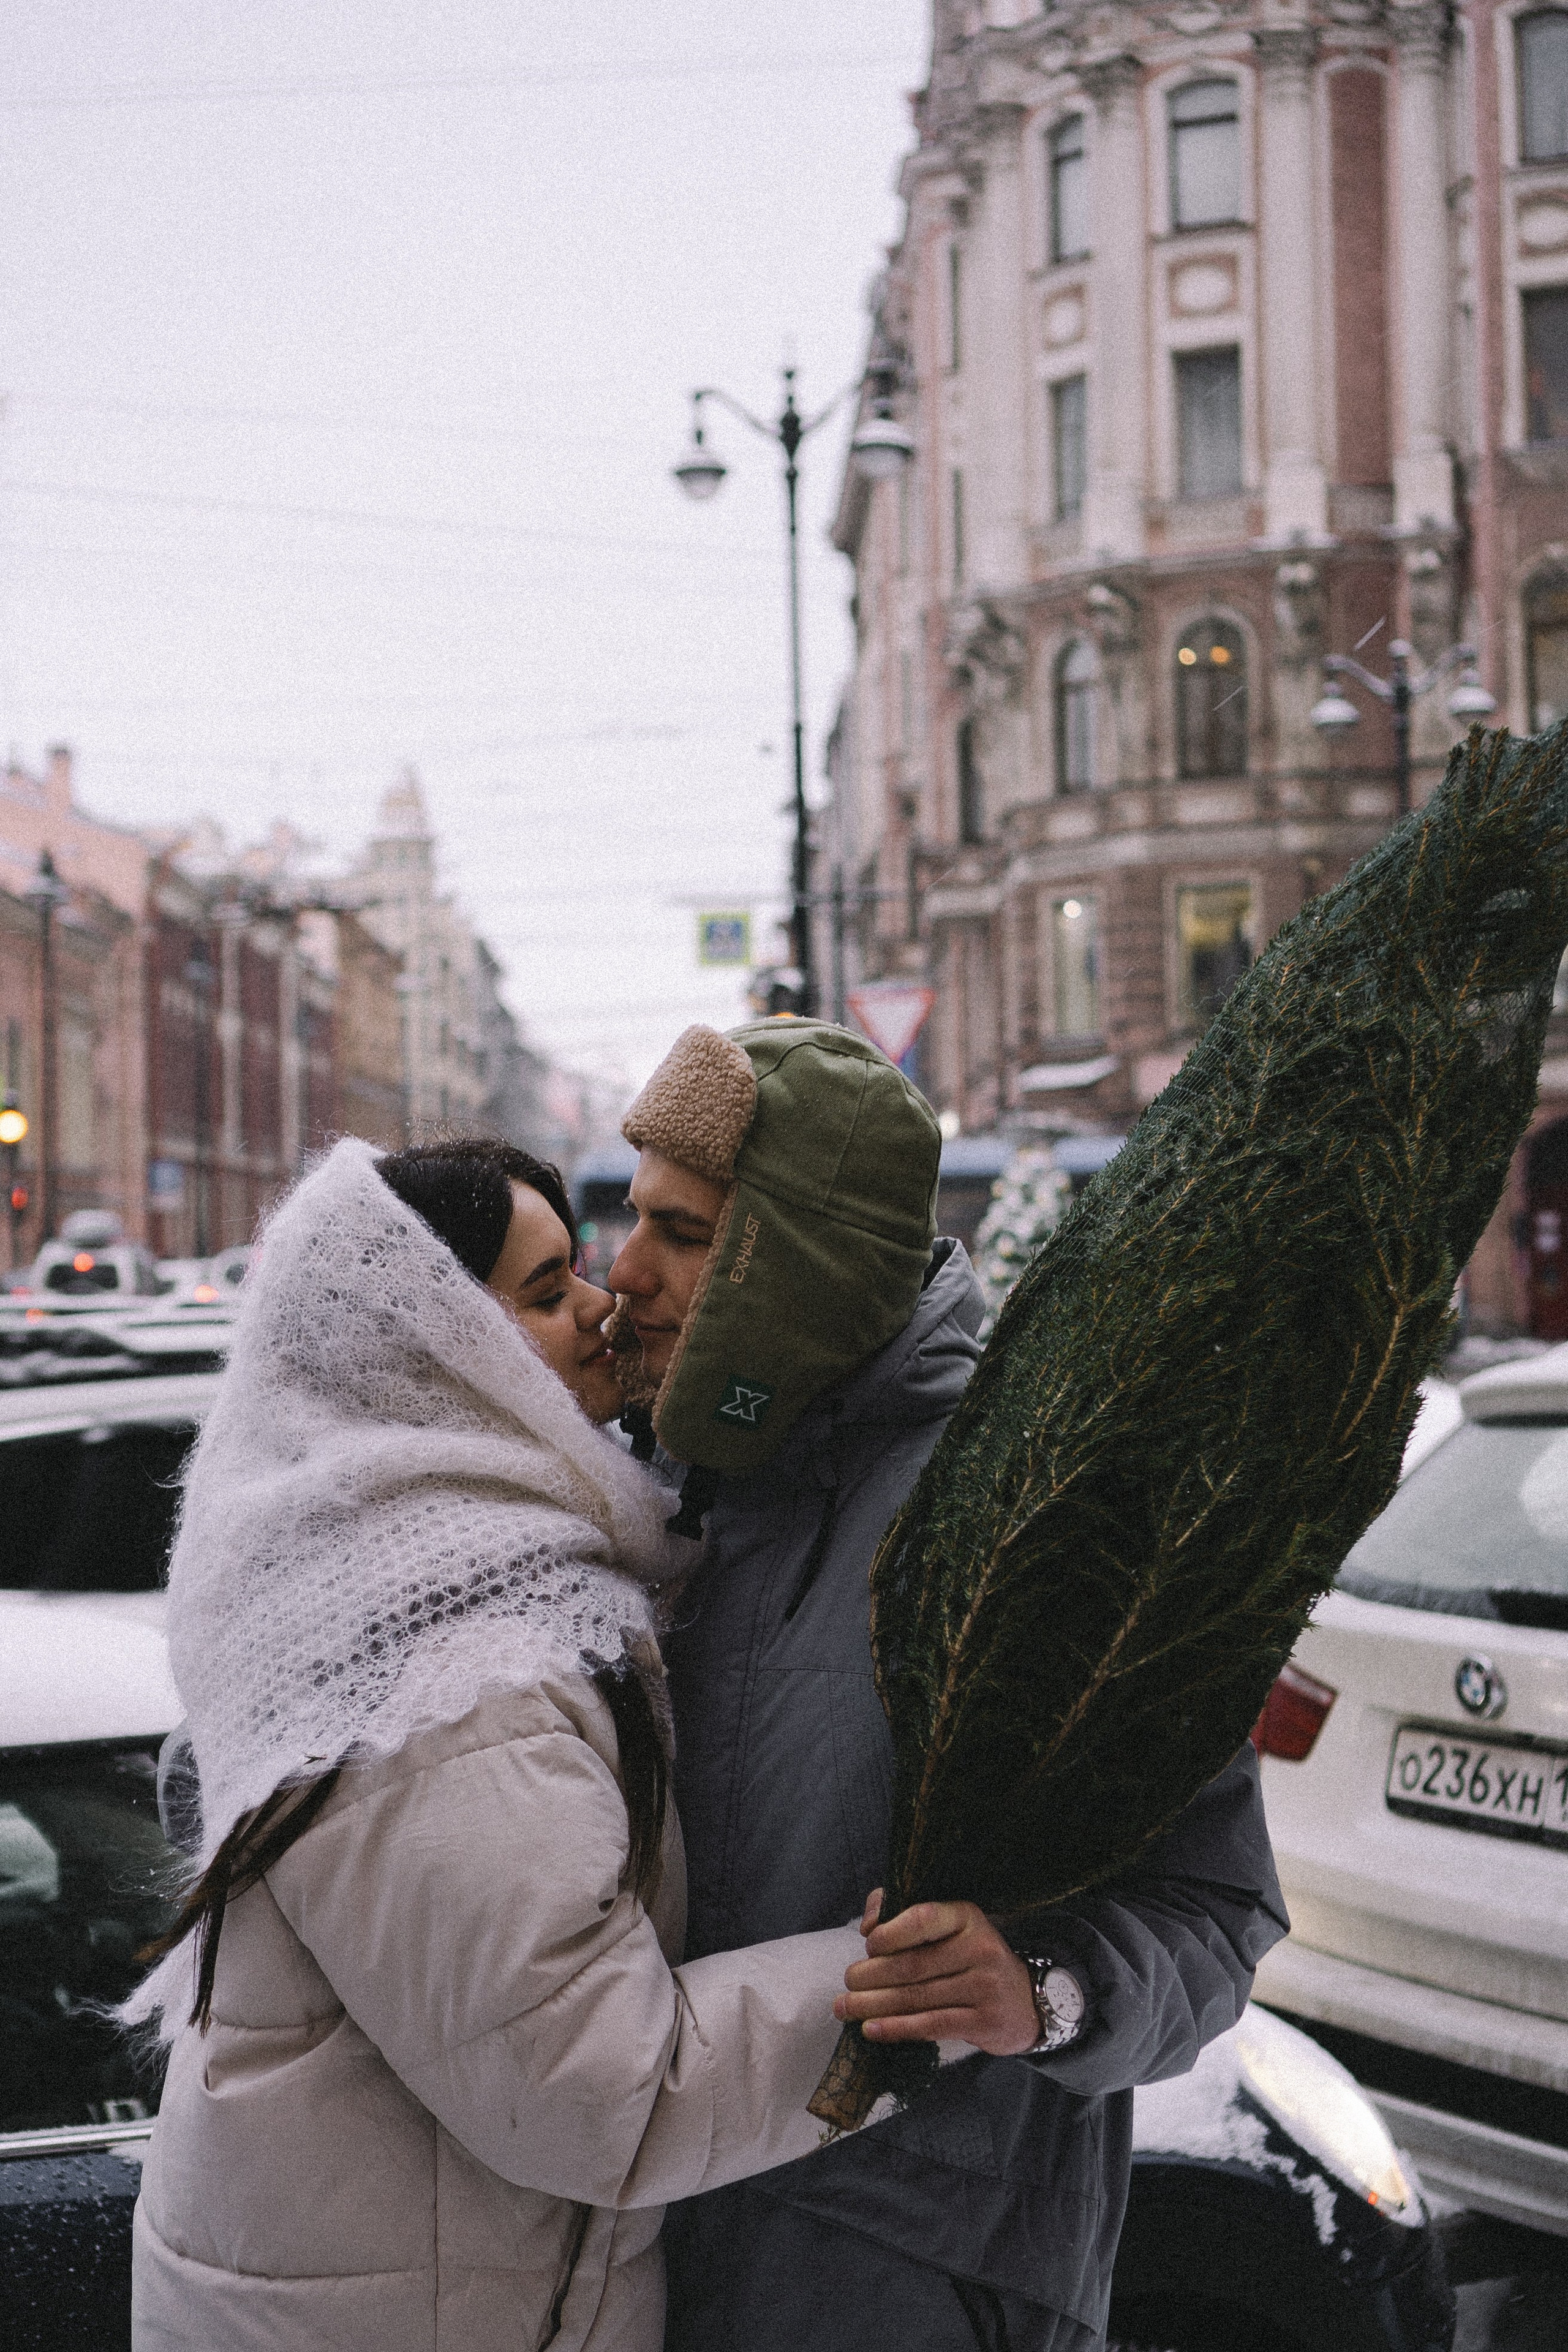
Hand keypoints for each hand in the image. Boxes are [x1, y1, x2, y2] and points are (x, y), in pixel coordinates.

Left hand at [833, 1890, 1039, 2055]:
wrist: (1024, 2001)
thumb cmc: (971, 1958)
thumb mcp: (950, 1927)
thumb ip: (904, 1914)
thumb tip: (868, 1924)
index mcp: (966, 1917)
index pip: (923, 1918)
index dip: (890, 1933)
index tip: (868, 1945)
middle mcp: (979, 1948)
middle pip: (913, 1965)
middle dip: (871, 1975)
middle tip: (847, 1982)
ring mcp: (985, 1987)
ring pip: (917, 1998)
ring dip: (874, 2005)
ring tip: (844, 2007)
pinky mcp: (984, 2022)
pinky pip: (931, 2025)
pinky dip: (896, 2029)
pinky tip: (871, 2030)